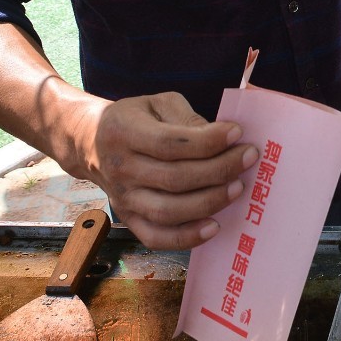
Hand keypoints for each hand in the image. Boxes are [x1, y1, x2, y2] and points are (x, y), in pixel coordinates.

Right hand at [63, 92, 258, 250]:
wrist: (92, 143)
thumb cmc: (136, 119)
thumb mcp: (158, 103)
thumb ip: (187, 117)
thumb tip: (222, 138)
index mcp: (124, 132)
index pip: (170, 143)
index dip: (207, 141)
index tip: (237, 133)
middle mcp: (120, 168)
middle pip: (175, 178)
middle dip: (219, 169)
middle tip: (249, 157)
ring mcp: (122, 198)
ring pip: (169, 211)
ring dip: (210, 202)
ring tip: (239, 187)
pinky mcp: (129, 219)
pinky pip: (157, 237)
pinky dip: (187, 238)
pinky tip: (215, 226)